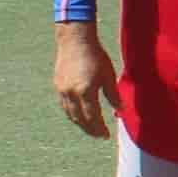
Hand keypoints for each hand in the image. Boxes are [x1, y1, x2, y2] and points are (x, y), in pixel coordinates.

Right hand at [53, 24, 117, 139]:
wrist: (75, 40)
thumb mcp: (108, 76)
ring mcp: (62, 90)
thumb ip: (113, 95)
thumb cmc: (96, 56)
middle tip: (98, 135)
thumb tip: (120, 110)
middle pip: (79, 119)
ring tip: (90, 128)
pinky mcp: (57, 85)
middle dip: (89, 129)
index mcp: (86, 91)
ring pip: (70, 114)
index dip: (99, 128)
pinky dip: (72, 114)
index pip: (92, 117)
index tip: (105, 136)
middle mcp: (71, 93)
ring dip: (80, 123)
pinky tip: (79, 115)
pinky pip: (64, 105)